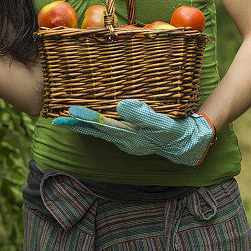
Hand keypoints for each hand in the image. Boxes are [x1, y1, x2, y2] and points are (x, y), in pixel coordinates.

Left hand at [51, 99, 215, 166]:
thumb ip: (142, 116)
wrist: (193, 143)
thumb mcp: (163, 124)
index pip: (102, 126)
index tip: (69, 112)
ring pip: (101, 130)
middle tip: (56, 120)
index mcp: (130, 138)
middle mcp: (125, 140)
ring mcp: (129, 138)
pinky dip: (97, 123)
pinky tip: (92, 118)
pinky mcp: (133, 134)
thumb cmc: (179, 132)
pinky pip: (109, 128)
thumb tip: (119, 107)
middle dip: (77, 125)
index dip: (85, 118)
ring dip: (84, 124)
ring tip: (67, 118)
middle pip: (96, 131)